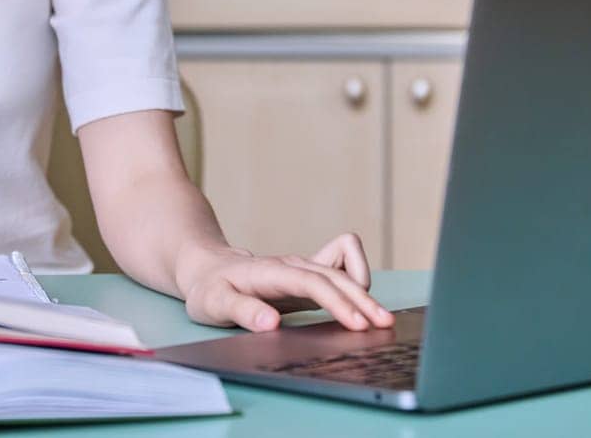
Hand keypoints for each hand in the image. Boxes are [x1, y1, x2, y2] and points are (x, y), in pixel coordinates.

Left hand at [175, 233, 395, 333]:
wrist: (207, 268)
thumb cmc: (209, 288)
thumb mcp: (214, 303)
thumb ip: (242, 311)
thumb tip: (270, 323)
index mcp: (271, 272)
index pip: (312, 282)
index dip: (337, 301)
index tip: (357, 323)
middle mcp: (292, 265)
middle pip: (336, 276)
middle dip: (362, 300)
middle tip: (383, 325)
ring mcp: (303, 268)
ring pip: (343, 273)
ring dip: (364, 293)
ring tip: (379, 318)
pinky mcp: (308, 275)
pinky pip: (342, 265)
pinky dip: (356, 279)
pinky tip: (359, 302)